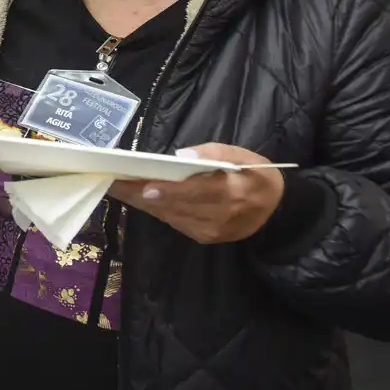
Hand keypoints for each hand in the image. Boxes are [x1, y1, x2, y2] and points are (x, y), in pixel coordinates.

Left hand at [108, 143, 285, 243]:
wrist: (276, 211)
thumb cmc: (257, 176)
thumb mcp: (244, 156)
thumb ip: (214, 152)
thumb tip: (181, 157)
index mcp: (233, 192)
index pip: (197, 192)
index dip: (170, 191)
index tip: (145, 187)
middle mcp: (220, 216)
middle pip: (176, 206)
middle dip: (143, 194)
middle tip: (113, 181)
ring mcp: (211, 230)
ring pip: (170, 215)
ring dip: (143, 202)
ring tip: (118, 186)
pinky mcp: (204, 237)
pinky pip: (174, 221)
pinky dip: (156, 209)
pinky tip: (138, 196)